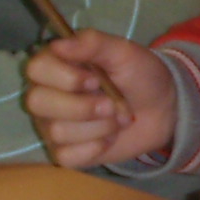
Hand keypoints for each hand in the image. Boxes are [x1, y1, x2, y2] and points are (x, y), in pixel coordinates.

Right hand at [24, 30, 175, 167]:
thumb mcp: (123, 52)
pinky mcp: (64, 152)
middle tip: (112, 104)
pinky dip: (95, 148)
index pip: (36, 69)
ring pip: (57, 131)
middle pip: (38, 102)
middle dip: (83, 106)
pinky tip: (109, 138)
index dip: (65, 78)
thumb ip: (92, 43)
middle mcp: (46, 94)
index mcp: (55, 64)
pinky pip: (66, 156)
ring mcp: (51, 125)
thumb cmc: (138, 75)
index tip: (95, 79)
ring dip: (99, 127)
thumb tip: (58, 45)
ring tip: (117, 118)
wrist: (163, 109)